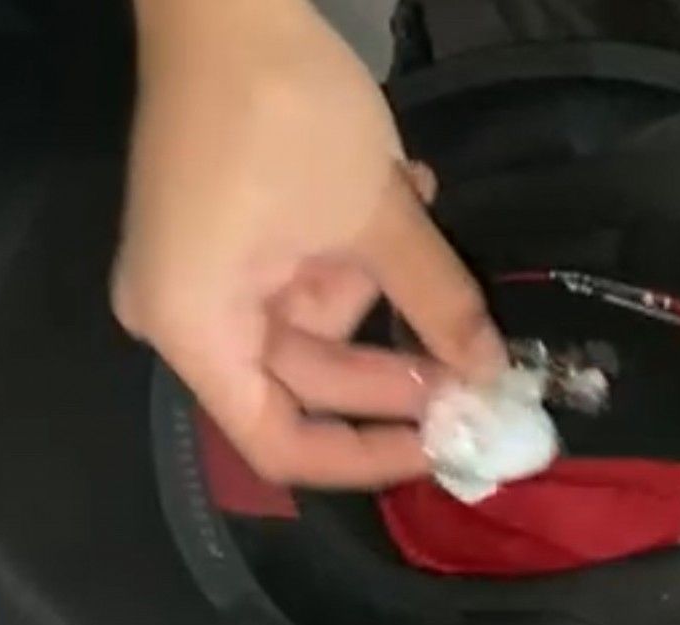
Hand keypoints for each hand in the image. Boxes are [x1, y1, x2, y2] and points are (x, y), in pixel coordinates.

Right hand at [114, 0, 504, 486]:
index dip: (366, 457)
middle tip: (482, 361)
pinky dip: (357, 246)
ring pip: (318, 317)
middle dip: (397, 361)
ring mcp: (204, 272)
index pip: (280, 441)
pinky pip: (303, 271)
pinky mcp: (226, 234)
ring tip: (421, 206)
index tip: (444, 445)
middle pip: (307, 377)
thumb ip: (439, 301)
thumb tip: (491, 370)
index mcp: (197, 328)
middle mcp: (188, 315)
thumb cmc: (287, 113)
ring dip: (385, 277)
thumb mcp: (376, 215)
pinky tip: (402, 187)